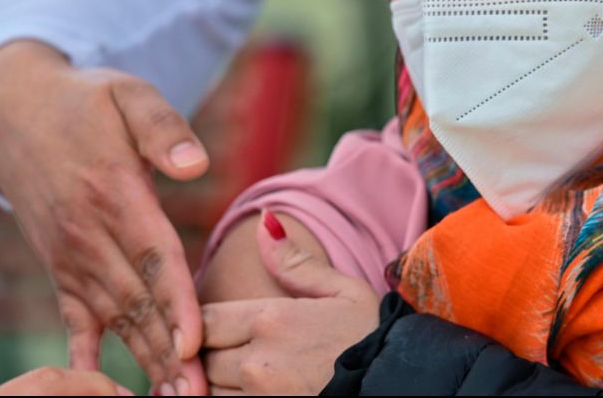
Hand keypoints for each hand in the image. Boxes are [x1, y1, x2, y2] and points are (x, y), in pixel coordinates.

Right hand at [0, 41, 209, 393]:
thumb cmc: (87, 102)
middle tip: (194, 394)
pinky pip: (76, 318)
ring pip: (114, 317)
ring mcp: (72, 254)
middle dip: (168, 351)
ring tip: (170, 397)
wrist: (18, 111)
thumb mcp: (129, 95)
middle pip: (138, 301)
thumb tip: (196, 165)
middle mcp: (91, 234)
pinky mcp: (62, 264)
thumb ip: (162, 128)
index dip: (175, 302)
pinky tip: (102, 390)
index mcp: (115, 194)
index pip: (154, 257)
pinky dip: (89, 355)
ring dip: (142, 360)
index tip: (194, 344)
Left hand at [202, 211, 379, 394]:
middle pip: (200, 357)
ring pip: (207, 390)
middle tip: (223, 353)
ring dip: (214, 383)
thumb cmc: (374, 338)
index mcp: (271, 319)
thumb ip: (294, 263)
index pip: (204, 319)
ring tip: (239, 377)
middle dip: (206, 354)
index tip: (214, 328)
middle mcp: (257, 362)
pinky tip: (252, 393)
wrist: (402, 385)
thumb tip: (263, 221)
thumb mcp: (343, 291)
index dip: (200, 324)